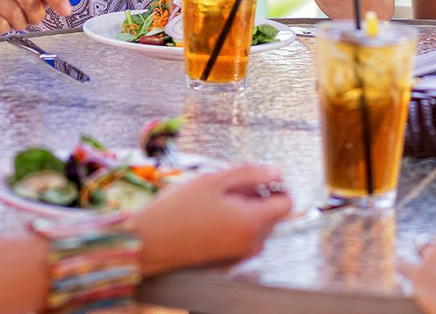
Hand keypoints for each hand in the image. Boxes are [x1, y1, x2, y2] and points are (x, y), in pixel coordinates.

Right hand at [135, 163, 291, 274]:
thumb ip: (252, 173)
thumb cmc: (179, 208)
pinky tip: (210, 217)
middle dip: (257, 197)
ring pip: (257, 227)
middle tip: (227, 187)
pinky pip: (242, 239)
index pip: (286, 203)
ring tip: (215, 201)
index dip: (275, 186)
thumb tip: (277, 172)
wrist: (149, 242)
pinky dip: (234, 226)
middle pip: (272, 214)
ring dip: (244, 210)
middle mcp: (251, 244)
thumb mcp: (215, 180)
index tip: (256, 178)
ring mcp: (239, 256)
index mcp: (252, 223)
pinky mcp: (226, 262)